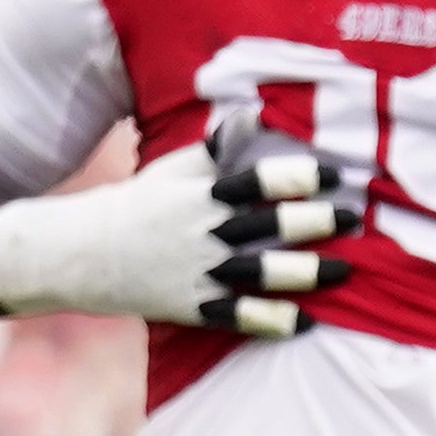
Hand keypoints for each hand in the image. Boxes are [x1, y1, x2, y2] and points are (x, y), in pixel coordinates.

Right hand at [0, 123, 358, 335]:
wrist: (81, 254)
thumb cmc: (135, 204)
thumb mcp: (172, 170)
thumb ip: (216, 149)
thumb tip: (253, 112)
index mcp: (202, 195)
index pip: (259, 180)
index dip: (301, 177)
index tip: (337, 175)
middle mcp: (204, 232)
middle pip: (268, 225)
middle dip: (314, 221)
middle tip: (354, 217)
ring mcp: (199, 272)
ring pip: (261, 272)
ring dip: (306, 272)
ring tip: (345, 270)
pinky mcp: (193, 307)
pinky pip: (238, 317)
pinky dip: (272, 321)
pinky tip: (306, 322)